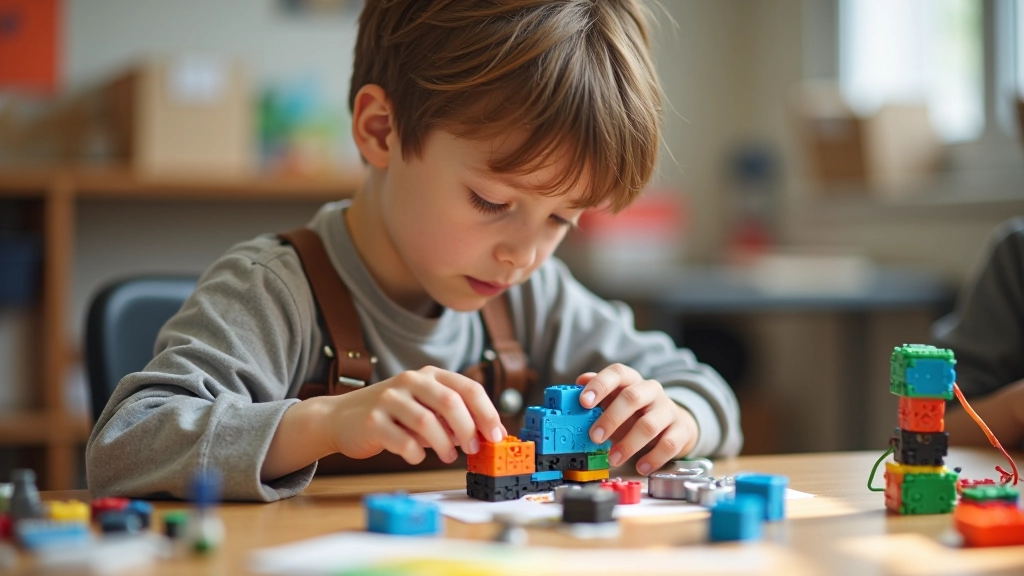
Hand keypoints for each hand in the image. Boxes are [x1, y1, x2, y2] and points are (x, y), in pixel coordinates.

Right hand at [327, 366, 506, 463]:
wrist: (340, 418)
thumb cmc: (393, 416)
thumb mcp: (425, 408)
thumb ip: (453, 418)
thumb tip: (489, 435)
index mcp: (429, 375)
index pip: (468, 388)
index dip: (487, 413)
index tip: (497, 436)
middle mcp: (410, 381)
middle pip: (450, 402)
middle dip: (468, 429)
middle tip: (473, 449)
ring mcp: (389, 399)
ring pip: (427, 422)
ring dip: (444, 445)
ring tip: (448, 457)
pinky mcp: (372, 420)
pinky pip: (403, 442)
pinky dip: (416, 454)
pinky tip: (416, 456)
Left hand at [577, 364, 698, 475]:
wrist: (675, 423)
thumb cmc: (636, 413)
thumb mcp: (616, 401)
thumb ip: (599, 394)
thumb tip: (579, 382)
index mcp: (632, 380)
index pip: (617, 373)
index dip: (600, 385)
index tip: (583, 402)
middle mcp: (651, 391)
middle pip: (632, 398)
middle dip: (611, 418)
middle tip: (595, 437)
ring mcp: (668, 410)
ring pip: (649, 424)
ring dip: (628, 444)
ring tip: (613, 459)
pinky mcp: (681, 430)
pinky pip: (669, 444)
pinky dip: (653, 458)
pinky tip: (641, 467)